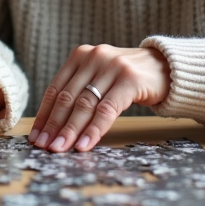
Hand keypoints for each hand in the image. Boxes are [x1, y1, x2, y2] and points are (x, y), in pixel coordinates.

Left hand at [30, 45, 169, 152]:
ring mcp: (112, 66)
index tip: (36, 136)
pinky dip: (93, 130)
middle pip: (67, 98)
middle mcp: (93, 57)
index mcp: (80, 56)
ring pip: (84, 105)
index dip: (44, 115)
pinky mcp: (129, 79)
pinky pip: (107, 109)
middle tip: (44, 147)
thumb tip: (56, 127)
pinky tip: (84, 145)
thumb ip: (81, 92)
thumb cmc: (130, 79)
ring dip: (70, 130)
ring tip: (59, 149)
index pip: (55, 89)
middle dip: (54, 126)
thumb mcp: (101, 78)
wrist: (168, 68)